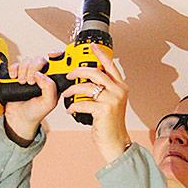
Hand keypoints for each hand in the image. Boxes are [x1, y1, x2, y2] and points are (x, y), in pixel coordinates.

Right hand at [3, 51, 63, 140]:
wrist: (19, 118)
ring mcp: (30, 74)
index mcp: (53, 80)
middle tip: (30, 82)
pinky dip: (14, 69)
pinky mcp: (18, 74)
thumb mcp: (49, 103)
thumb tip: (40, 74)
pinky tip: (14, 78)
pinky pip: (15, 64)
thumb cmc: (36, 112)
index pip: (58, 62)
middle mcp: (43, 75)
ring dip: (23, 71)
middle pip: (40, 59)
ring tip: (22, 83)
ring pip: (27, 60)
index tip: (51, 55)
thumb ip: (50, 88)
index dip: (56, 55)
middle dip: (33, 68)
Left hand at [60, 46, 131, 163]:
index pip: (110, 65)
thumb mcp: (111, 102)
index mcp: (120, 87)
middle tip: (69, 75)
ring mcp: (112, 100)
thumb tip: (87, 78)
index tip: (91, 46)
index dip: (100, 54)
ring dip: (72, 90)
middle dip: (78, 71)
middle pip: (95, 72)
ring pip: (86, 87)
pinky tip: (70, 109)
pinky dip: (73, 105)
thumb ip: (104, 89)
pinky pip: (83, 103)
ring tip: (66, 94)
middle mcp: (118, 91)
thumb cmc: (110, 123)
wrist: (115, 142)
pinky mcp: (104, 110)